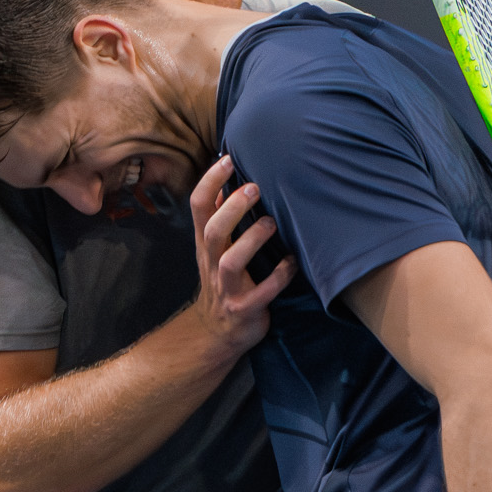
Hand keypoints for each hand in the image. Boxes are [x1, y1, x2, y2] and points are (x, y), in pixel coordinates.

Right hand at [188, 156, 296, 359]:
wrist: (218, 333)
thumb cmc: (223, 281)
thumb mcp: (215, 249)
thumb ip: (220, 218)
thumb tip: (229, 179)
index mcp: (205, 245)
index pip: (198, 208)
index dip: (209, 182)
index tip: (228, 159)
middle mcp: (211, 263)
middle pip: (212, 231)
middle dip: (232, 208)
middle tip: (254, 187)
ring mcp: (227, 288)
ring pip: (230, 262)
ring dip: (251, 240)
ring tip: (272, 222)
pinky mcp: (245, 309)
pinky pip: (263, 293)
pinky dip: (279, 276)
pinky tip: (292, 262)